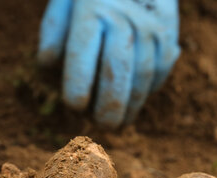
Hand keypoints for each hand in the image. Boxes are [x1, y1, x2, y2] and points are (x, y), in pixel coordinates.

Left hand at [38, 0, 179, 126]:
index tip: (74, 106)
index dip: (77, 86)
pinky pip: (159, 71)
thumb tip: (47, 65)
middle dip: (109, 106)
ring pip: (142, 76)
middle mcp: (124, 17)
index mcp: (91, 8)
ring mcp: (150, 27)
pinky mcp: (169, 35)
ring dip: (131, 106)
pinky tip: (133, 104)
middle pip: (117, 71)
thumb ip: (53, 31)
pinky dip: (147, 92)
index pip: (82, 54)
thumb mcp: (65, 2)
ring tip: (117, 123)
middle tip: (101, 126)